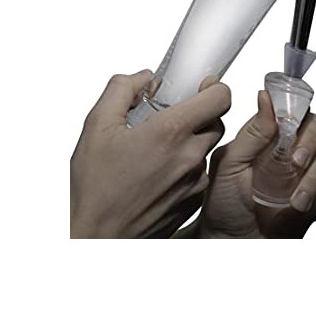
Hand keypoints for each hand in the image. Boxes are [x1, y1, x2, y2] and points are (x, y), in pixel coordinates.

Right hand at [70, 69, 229, 237]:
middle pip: (216, 121)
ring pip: (207, 148)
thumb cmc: (94, 188)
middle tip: (171, 117)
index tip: (200, 87)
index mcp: (169, 132)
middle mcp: (189, 157)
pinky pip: (200, 174)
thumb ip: (122, 90)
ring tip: (158, 149)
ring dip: (191, 142)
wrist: (96, 237)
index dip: (213, 87)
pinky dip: (186, 168)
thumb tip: (144, 78)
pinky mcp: (193, 202)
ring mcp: (194, 183)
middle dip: (199, 113)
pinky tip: (158, 172)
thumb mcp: (96, 126)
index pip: (221, 97)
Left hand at [193, 90, 315, 238]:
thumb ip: (252, 133)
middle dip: (309, 144)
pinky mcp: (310, 199)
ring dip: (312, 178)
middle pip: (314, 130)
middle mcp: (286, 151)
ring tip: (294, 199)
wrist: (227, 242)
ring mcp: (300, 175)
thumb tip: (265, 98)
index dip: (297, 111)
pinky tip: (296, 209)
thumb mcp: (230, 163)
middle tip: (296, 161)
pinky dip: (314, 198)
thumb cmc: (221, 203)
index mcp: (266, 137)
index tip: (293, 122)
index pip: (291, 111)